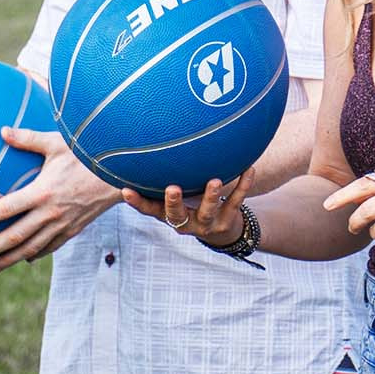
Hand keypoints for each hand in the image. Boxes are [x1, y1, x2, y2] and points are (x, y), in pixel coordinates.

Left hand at [0, 127, 122, 271]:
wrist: (121, 173)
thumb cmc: (88, 153)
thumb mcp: (57, 143)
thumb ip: (28, 139)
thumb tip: (2, 131)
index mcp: (42, 192)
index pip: (7, 208)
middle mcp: (51, 212)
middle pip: (16, 236)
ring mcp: (63, 224)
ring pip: (33, 247)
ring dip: (11, 258)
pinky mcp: (75, 228)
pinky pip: (52, 246)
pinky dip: (37, 254)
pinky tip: (26, 258)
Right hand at [118, 172, 252, 247]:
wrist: (223, 231)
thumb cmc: (193, 205)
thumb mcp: (178, 196)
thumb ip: (166, 177)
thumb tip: (149, 142)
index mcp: (170, 216)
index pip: (150, 210)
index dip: (137, 202)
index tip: (126, 190)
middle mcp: (186, 223)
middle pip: (177, 216)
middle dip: (173, 203)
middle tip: (172, 188)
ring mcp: (208, 223)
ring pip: (208, 211)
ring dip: (211, 196)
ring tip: (214, 181)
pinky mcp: (228, 220)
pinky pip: (236, 201)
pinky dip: (243, 185)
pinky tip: (249, 169)